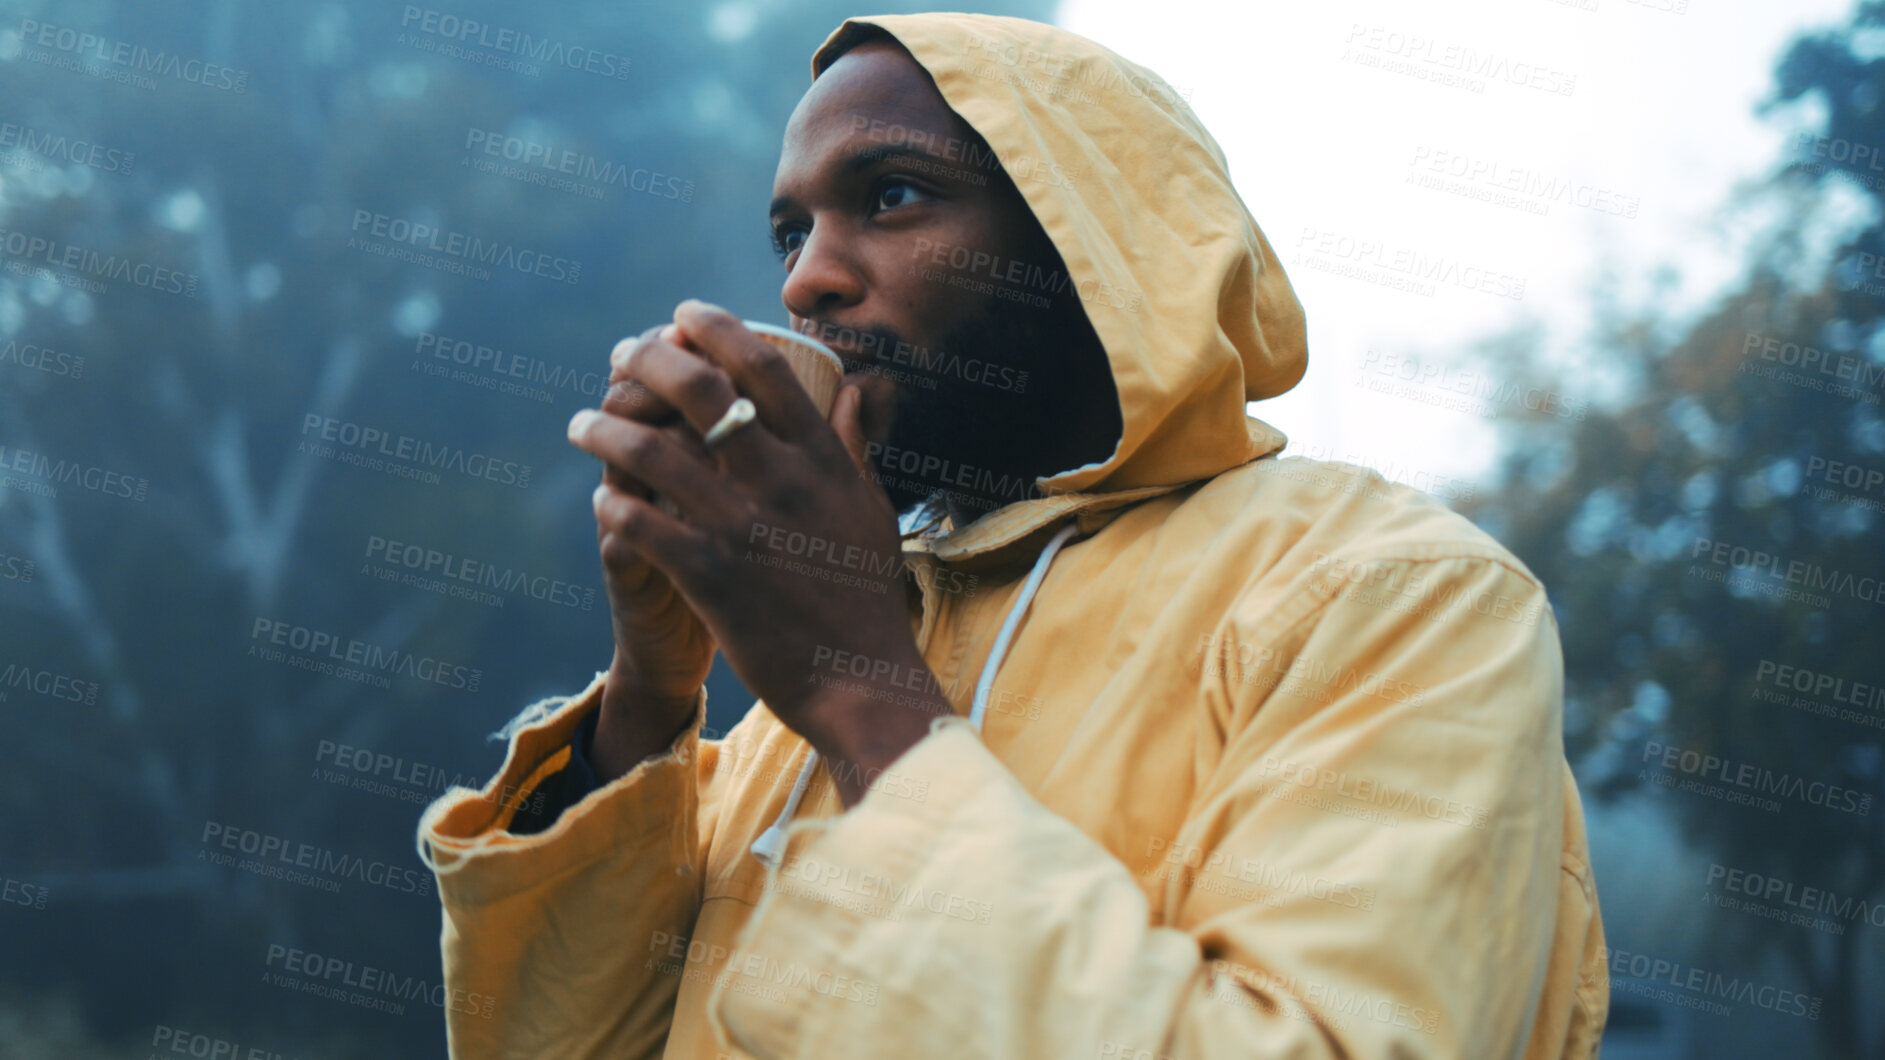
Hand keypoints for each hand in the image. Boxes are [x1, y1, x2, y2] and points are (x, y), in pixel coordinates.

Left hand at [567, 300, 945, 804]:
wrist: (858, 678)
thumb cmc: (867, 595)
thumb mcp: (871, 507)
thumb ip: (852, 444)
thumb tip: (856, 388)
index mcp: (821, 458)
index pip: (763, 365)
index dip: (716, 326)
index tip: (684, 312)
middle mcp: (780, 480)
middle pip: (699, 389)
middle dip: (647, 357)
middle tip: (619, 354)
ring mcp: (741, 526)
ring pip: (651, 450)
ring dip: (604, 428)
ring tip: (583, 423)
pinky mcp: (708, 575)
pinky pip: (639, 522)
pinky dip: (612, 504)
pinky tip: (604, 500)